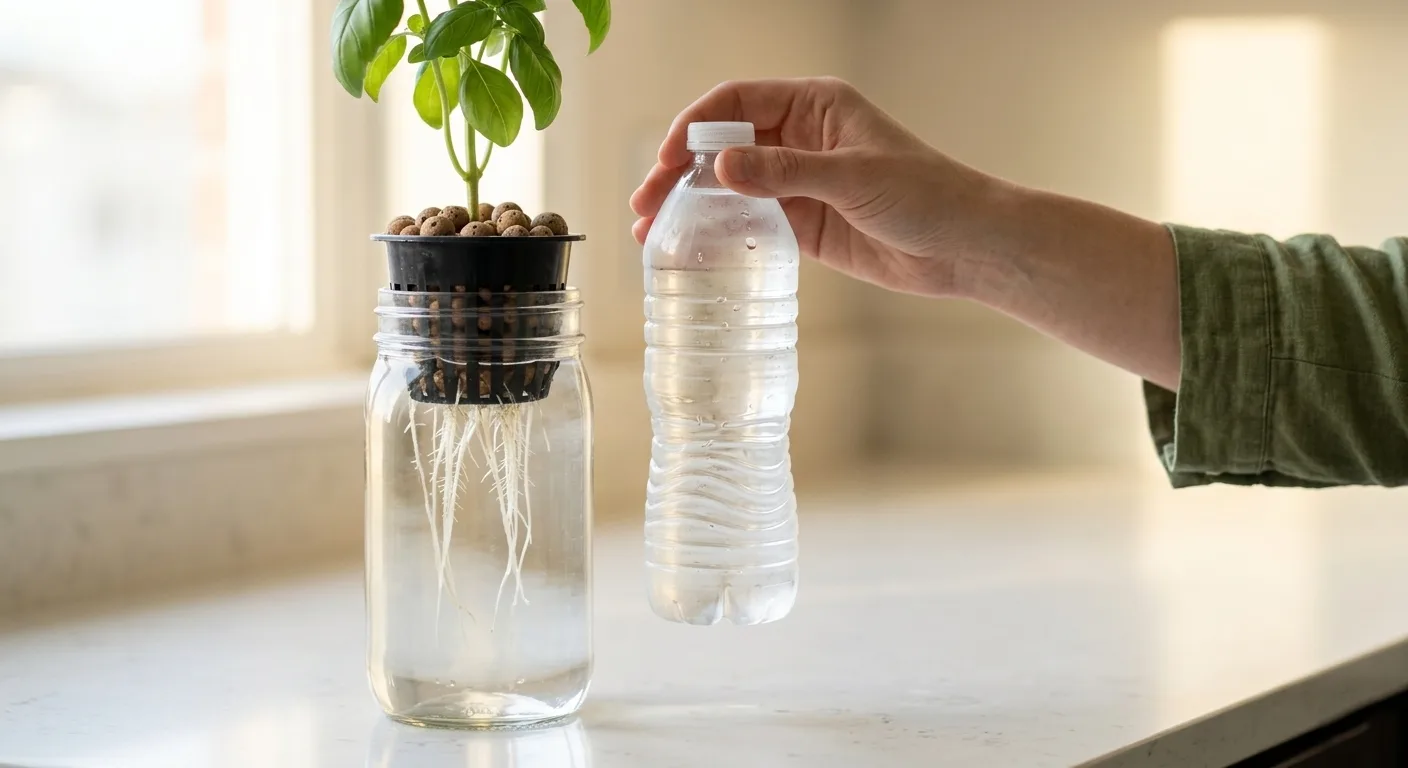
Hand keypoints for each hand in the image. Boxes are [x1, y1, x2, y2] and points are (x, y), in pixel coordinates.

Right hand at [630, 77, 1001, 297]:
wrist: (965, 247)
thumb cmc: (927, 195)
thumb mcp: (853, 177)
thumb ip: (786, 171)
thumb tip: (722, 166)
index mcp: (814, 104)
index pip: (737, 102)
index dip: (695, 126)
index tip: (668, 159)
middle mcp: (801, 137)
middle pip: (723, 144)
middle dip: (680, 169)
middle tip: (645, 201)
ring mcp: (799, 181)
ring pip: (730, 185)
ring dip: (691, 203)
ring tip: (650, 229)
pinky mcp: (804, 223)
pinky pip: (749, 221)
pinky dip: (718, 231)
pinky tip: (690, 247)